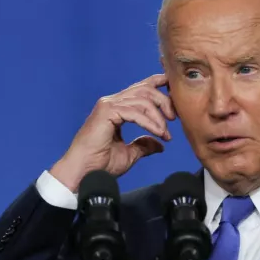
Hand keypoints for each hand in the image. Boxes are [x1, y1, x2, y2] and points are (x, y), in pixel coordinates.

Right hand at [50, 74, 175, 190]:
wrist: (84, 173)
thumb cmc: (100, 165)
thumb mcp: (129, 154)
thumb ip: (143, 145)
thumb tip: (159, 144)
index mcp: (116, 108)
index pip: (141, 88)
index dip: (160, 86)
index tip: (176, 96)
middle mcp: (112, 102)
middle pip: (145, 89)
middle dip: (164, 101)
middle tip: (174, 119)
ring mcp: (108, 105)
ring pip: (142, 98)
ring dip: (158, 115)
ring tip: (165, 133)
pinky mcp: (106, 111)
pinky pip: (135, 112)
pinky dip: (150, 123)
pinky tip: (158, 133)